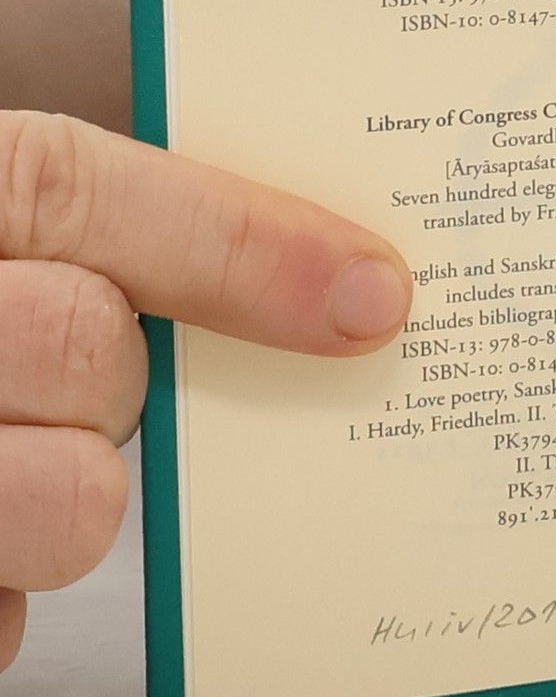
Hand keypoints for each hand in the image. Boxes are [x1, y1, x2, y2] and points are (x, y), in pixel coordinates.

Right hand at [0, 111, 411, 670]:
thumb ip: (117, 236)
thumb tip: (357, 295)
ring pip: (71, 499)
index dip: (248, 245)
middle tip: (73, 382)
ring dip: (63, 498)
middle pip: (90, 350)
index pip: (83, 197)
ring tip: (5, 465)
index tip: (377, 297)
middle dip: (113, 380)